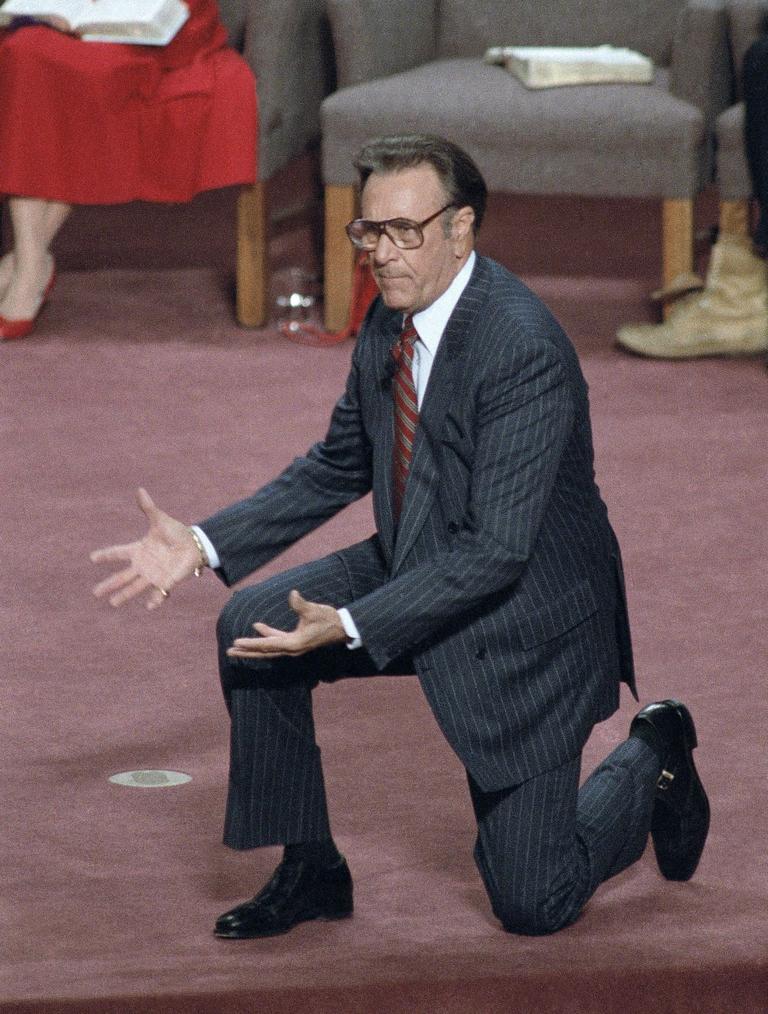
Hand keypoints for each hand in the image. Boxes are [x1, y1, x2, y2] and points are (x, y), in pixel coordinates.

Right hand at [90, 487, 199, 609]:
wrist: (194, 545)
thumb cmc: (176, 532)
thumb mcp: (160, 520)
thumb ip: (148, 508)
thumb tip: (139, 490)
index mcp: (139, 550)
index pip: (119, 552)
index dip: (106, 555)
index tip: (92, 558)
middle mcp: (143, 565)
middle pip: (122, 576)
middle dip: (109, 584)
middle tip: (95, 593)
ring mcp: (154, 575)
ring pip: (136, 587)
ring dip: (125, 595)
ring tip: (113, 603)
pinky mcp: (167, 581)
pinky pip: (160, 592)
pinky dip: (156, 599)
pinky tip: (149, 606)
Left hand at [227, 590, 346, 658]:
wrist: (342, 628)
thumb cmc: (328, 619)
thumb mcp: (314, 611)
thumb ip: (301, 604)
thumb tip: (292, 594)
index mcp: (293, 643)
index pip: (267, 644)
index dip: (251, 643)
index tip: (236, 643)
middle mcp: (291, 648)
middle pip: (264, 652)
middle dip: (246, 651)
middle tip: (229, 651)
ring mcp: (293, 646)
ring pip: (268, 648)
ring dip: (253, 646)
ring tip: (237, 645)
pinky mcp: (295, 641)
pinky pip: (276, 640)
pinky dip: (266, 635)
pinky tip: (257, 626)